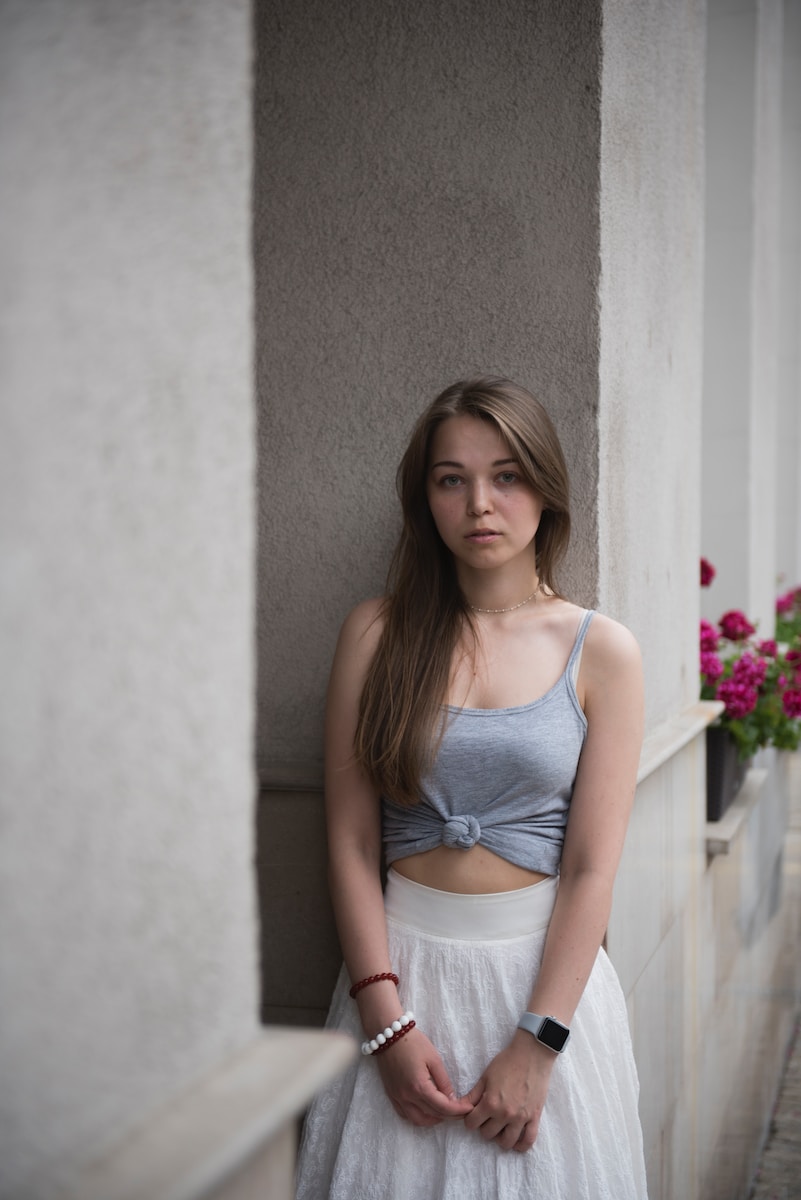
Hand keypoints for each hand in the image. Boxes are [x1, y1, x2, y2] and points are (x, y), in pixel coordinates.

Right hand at [376, 1028, 474, 1126]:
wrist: (388, 1035)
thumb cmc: (413, 1043)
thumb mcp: (434, 1058)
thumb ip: (444, 1081)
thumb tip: (452, 1098)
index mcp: (419, 1087)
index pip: (443, 1107)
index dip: (458, 1110)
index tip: (470, 1108)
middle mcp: (407, 1097)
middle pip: (433, 1115)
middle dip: (450, 1116)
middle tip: (461, 1110)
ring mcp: (398, 1098)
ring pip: (418, 1120)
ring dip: (433, 1120)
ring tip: (445, 1112)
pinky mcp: (392, 1095)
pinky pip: (405, 1115)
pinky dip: (418, 1116)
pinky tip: (427, 1110)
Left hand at [462, 1032, 555, 1151]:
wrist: (532, 1054)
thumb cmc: (507, 1062)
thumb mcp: (485, 1076)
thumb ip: (472, 1095)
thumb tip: (458, 1106)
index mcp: (490, 1103)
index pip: (472, 1124)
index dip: (470, 1119)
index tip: (474, 1114)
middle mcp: (504, 1114)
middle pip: (487, 1134)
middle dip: (484, 1127)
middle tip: (487, 1118)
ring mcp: (521, 1118)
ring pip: (506, 1142)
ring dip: (500, 1137)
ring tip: (500, 1128)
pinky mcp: (535, 1117)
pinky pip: (528, 1141)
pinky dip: (521, 1145)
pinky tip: (516, 1141)